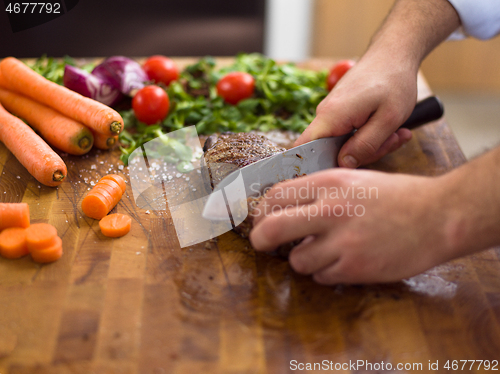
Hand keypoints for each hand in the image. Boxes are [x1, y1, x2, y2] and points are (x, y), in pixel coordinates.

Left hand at [249, 168, 455, 283]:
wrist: (438, 216)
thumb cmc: (396, 196)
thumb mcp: (353, 179)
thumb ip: (317, 192)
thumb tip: (283, 207)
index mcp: (329, 183)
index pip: (275, 196)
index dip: (261, 211)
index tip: (261, 220)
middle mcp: (331, 211)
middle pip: (272, 229)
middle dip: (260, 240)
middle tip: (262, 244)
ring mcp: (343, 242)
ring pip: (297, 261)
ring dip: (303, 258)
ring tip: (322, 250)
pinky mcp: (356, 268)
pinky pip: (322, 276)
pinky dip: (326, 271)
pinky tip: (343, 259)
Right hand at [295, 51, 418, 167]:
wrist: (394, 52)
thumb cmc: (393, 80)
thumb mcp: (387, 120)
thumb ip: (365, 146)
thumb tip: (344, 165)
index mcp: (331, 117)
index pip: (304, 150)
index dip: (313, 168)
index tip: (338, 175)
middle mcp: (325, 115)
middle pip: (331, 151)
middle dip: (363, 154)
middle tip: (393, 142)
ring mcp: (332, 113)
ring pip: (344, 143)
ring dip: (372, 144)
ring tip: (397, 132)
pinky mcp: (341, 112)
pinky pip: (350, 133)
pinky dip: (370, 134)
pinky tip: (390, 128)